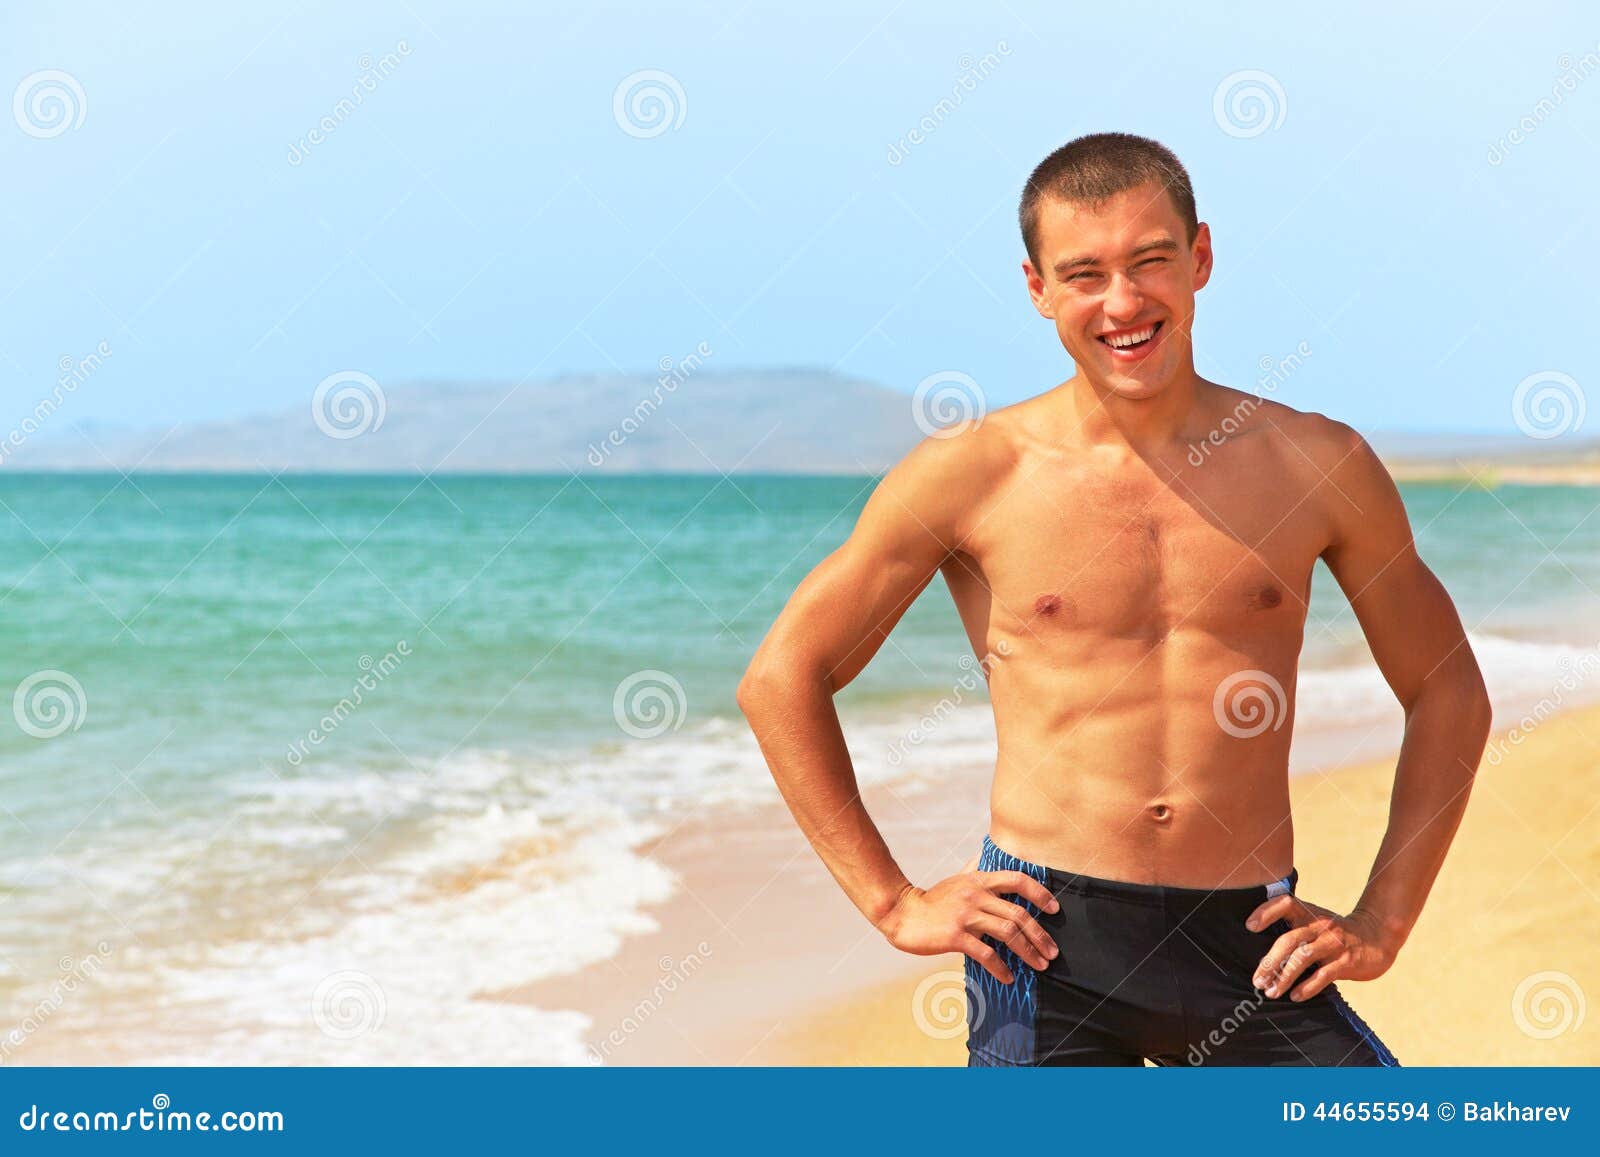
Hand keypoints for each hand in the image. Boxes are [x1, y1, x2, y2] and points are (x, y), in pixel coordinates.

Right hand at [877, 855, 1059, 983]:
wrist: (901, 913)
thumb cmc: (931, 900)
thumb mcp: (955, 879)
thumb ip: (973, 869)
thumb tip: (983, 854)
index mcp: (979, 880)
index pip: (1017, 880)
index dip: (1039, 893)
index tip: (1054, 909)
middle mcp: (975, 895)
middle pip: (1018, 913)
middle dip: (1040, 934)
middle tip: (1053, 952)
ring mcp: (966, 915)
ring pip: (1008, 932)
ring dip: (1028, 951)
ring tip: (1040, 965)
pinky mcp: (955, 936)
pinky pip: (986, 953)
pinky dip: (1001, 967)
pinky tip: (1008, 977)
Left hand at [1245, 894, 1398, 1001]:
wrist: (1378, 936)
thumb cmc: (1337, 933)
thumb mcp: (1316, 923)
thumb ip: (1294, 931)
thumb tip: (1263, 955)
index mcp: (1309, 913)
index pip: (1285, 903)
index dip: (1266, 912)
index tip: (1249, 927)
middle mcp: (1320, 925)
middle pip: (1288, 940)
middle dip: (1270, 962)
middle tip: (1257, 980)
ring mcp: (1334, 943)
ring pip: (1303, 958)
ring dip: (1284, 977)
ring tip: (1270, 992)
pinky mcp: (1347, 961)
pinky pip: (1324, 974)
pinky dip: (1307, 987)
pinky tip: (1295, 996)